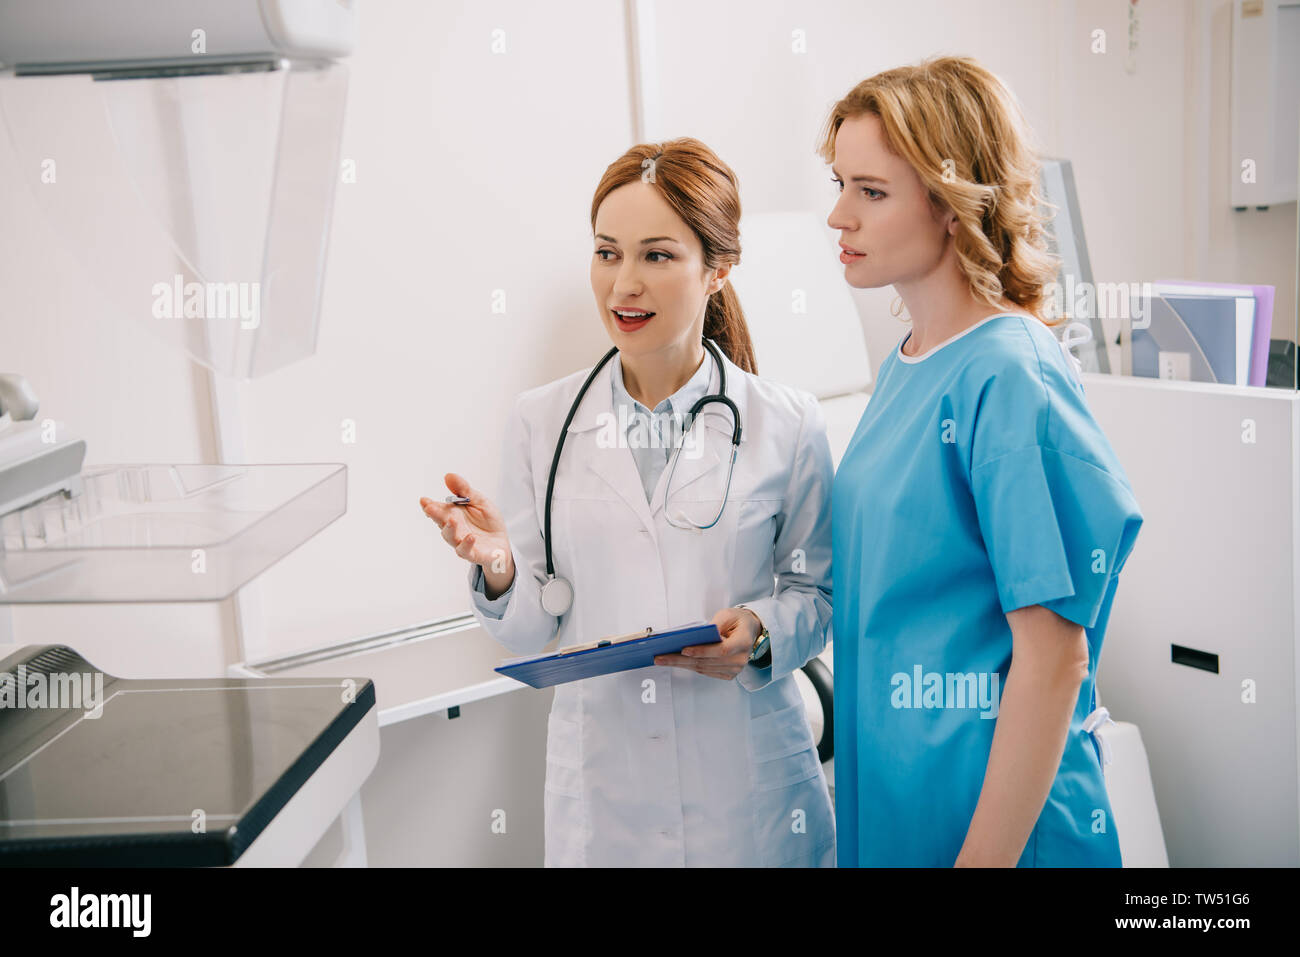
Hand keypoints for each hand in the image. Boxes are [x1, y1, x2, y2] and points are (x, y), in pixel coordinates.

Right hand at [419, 473, 514, 596]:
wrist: (501, 541)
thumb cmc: (487, 521)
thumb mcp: (479, 500)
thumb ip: (465, 490)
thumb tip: (448, 476)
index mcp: (453, 514)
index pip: (438, 509)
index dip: (429, 505)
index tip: (423, 500)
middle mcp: (454, 528)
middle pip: (441, 522)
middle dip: (434, 515)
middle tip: (430, 508)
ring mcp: (461, 541)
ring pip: (450, 537)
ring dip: (449, 529)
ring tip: (452, 520)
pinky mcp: (472, 553)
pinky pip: (466, 550)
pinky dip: (466, 544)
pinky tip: (470, 537)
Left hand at [653, 607, 759, 679]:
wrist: (749, 631)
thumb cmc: (737, 621)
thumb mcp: (728, 614)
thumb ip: (715, 624)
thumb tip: (698, 635)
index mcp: (743, 642)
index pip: (721, 650)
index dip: (702, 651)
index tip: (684, 650)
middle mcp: (740, 659)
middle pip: (707, 662)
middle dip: (681, 660)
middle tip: (661, 657)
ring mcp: (734, 669)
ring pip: (703, 668)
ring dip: (681, 665)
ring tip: (663, 659)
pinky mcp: (727, 674)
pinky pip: (705, 671)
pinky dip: (690, 666)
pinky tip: (676, 662)